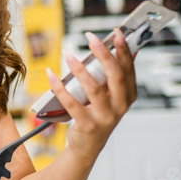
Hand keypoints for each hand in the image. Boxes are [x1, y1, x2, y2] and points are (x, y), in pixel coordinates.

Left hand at [46, 29, 136, 163]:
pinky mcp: (87, 125)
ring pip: (93, 88)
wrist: (88, 146)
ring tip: (68, 54)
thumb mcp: (109, 97)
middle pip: (114, 75)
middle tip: (91, 37)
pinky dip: (60, 87)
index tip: (116, 33)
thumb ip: (110, 77)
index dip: (123, 50)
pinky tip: (51, 75)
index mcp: (128, 96)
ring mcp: (105, 117)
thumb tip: (108, 49)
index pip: (128, 69)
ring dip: (79, 69)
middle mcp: (120, 107)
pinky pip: (72, 103)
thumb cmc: (97, 115)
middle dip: (104, 54)